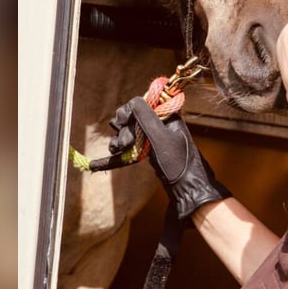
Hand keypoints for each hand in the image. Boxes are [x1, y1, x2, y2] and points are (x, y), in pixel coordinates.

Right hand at [108, 97, 230, 218]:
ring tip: (118, 151)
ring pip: (129, 133)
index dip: (129, 111)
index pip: (142, 104)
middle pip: (133, 119)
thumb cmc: (177, 162)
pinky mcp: (149, 150)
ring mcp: (154, 137)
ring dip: (120, 141)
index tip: (122, 121)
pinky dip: (119, 153)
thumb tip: (134, 101)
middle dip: (124, 130)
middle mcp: (160, 124)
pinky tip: (101, 163)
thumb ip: (147, 118)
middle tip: (125, 144)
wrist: (186, 187)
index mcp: (167, 116)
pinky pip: (131, 147)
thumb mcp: (161, 137)